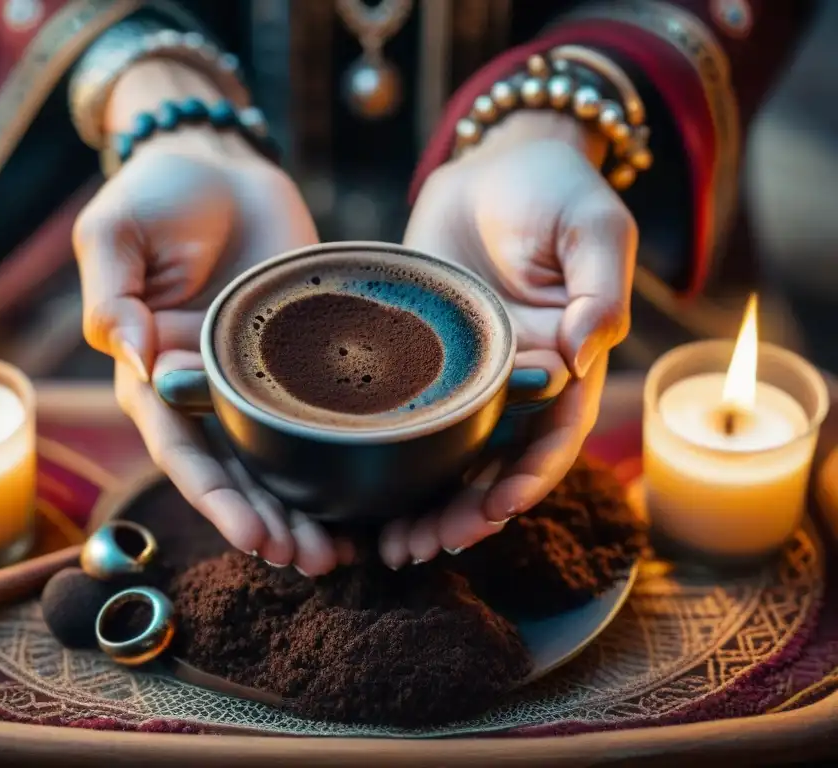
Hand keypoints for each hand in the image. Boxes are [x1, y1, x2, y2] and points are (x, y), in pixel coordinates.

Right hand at [74, 128, 346, 574]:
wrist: (220, 161)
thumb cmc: (157, 192)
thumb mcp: (116, 230)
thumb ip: (110, 290)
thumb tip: (129, 352)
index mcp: (152, 371)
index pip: (182, 450)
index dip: (216, 497)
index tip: (256, 536)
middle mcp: (203, 390)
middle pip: (235, 471)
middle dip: (270, 522)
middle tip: (314, 561)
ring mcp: (256, 378)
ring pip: (280, 458)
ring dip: (305, 509)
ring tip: (342, 551)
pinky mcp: (301, 357)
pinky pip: (320, 414)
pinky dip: (338, 456)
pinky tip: (369, 492)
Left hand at [391, 111, 636, 567]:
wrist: (492, 164)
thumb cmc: (554, 190)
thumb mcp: (593, 226)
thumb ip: (598, 286)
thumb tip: (587, 349)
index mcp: (566, 363)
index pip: (552, 437)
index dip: (528, 478)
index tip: (495, 508)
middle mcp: (515, 383)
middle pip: (494, 465)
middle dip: (464, 513)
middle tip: (424, 548)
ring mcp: (464, 376)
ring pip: (448, 457)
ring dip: (424, 505)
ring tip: (391, 547)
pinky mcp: (419, 360)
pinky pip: (404, 418)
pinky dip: (389, 460)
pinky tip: (360, 496)